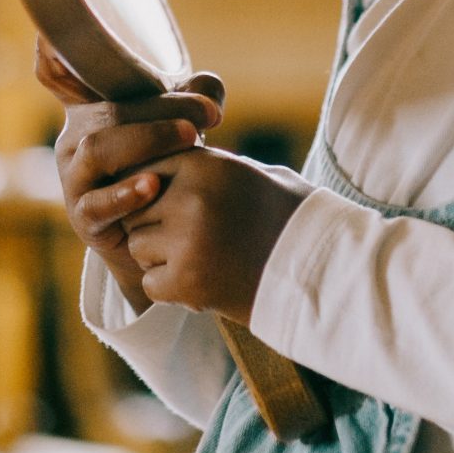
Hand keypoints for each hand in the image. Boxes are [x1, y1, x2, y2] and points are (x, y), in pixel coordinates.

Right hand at [39, 36, 225, 306]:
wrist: (162, 242)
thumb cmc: (167, 171)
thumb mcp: (180, 126)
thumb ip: (197, 99)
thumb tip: (209, 91)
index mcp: (92, 111)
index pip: (59, 74)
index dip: (52, 52)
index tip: (49, 33)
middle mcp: (75, 140)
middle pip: (107, 109)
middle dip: (161, 105)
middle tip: (208, 111)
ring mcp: (75, 179)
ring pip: (98, 149)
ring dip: (148, 139)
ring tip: (190, 138)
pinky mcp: (84, 219)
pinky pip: (97, 204)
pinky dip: (126, 194)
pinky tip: (154, 185)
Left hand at [121, 145, 313, 323]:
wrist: (318, 267)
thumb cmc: (284, 215)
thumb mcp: (246, 172)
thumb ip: (199, 166)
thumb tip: (153, 167)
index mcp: (204, 164)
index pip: (145, 170)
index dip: (155, 191)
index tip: (173, 206)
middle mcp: (190, 197)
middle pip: (135, 210)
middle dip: (154, 224)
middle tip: (188, 237)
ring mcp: (185, 241)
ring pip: (138, 247)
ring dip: (159, 257)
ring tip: (198, 257)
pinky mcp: (187, 281)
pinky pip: (150, 283)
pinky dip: (170, 288)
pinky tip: (202, 280)